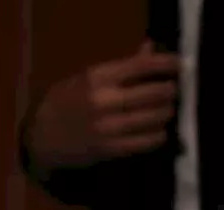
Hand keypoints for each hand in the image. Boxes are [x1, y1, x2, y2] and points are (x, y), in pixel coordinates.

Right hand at [23, 41, 180, 172]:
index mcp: (97, 76)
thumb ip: (121, 66)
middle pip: (154, 93)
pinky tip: (159, 131)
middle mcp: (105, 99)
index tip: (181, 64)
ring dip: (167, 113)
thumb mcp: (87, 77)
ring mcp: (109, 126)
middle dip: (170, 91)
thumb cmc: (67, 102)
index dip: (166, 64)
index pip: (140, 66)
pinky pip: (148, 141)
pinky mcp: (112, 148)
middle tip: (174, 91)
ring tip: (166, 110)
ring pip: (155, 118)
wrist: (42, 136)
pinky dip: (159, 135)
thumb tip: (149, 48)